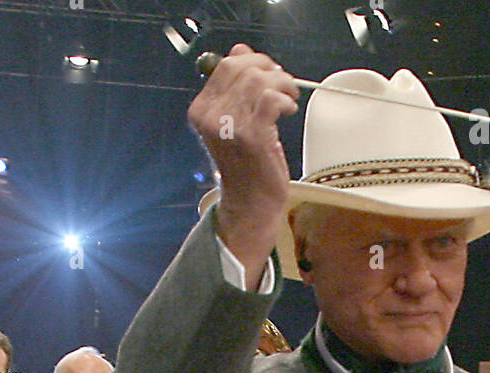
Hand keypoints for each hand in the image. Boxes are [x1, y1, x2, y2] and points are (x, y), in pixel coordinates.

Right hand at [188, 45, 298, 253]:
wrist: (249, 204)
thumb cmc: (246, 164)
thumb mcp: (234, 120)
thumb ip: (235, 87)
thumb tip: (242, 51)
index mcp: (201, 110)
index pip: (226, 65)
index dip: (253, 61)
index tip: (269, 72)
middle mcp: (211, 116)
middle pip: (243, 69)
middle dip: (270, 70)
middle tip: (283, 85)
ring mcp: (230, 126)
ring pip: (259, 81)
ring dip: (282, 85)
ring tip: (288, 99)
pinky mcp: (252, 136)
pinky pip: (271, 99)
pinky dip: (284, 100)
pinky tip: (288, 111)